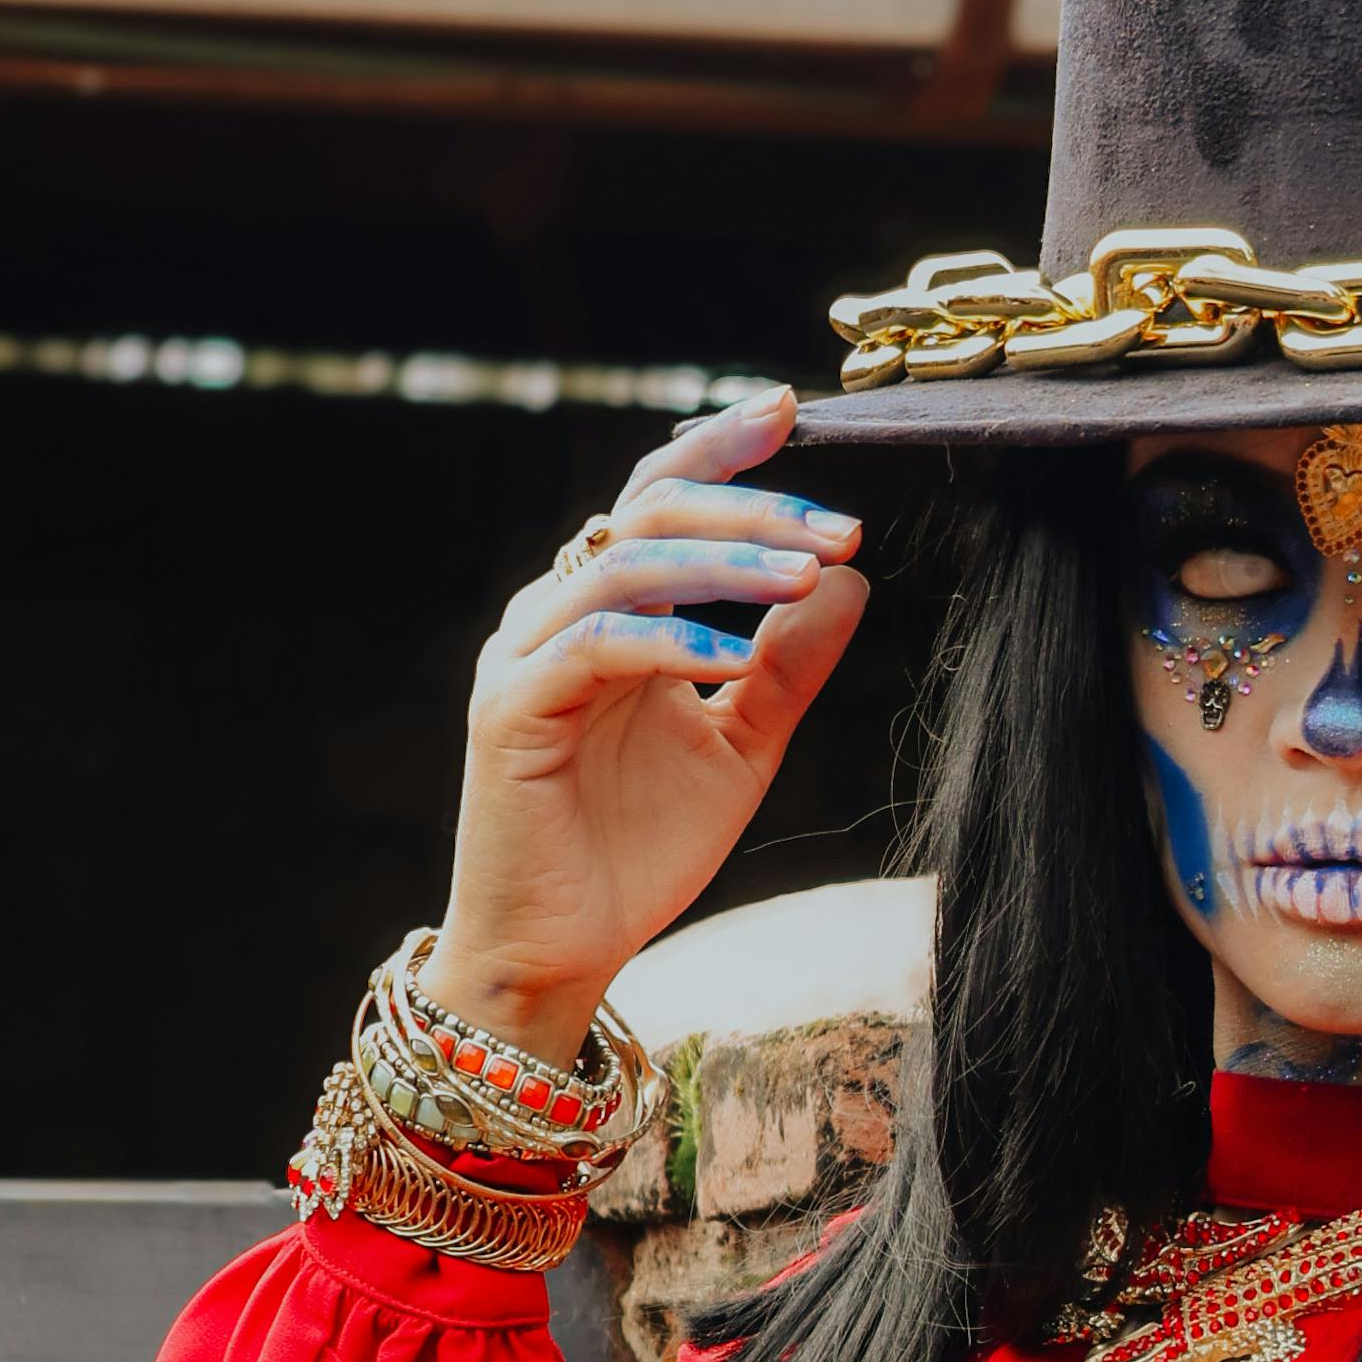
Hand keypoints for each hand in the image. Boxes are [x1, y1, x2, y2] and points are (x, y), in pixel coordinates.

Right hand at [425, 396, 867, 1061]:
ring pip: (623, 564)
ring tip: (806, 576)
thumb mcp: (741, 744)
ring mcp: (526, 656)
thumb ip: (787, 665)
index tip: (794, 410)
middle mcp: (558, 614)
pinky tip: (732, 655)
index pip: (657, 496)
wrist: (562, 951)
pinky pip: (594, 646)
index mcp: (607, 610)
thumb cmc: (638, 850)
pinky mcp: (510, 710)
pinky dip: (670, 640)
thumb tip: (851, 582)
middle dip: (751, 507)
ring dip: (724, 562)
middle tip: (838, 528)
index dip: (720, 447)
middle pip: (647, 510)